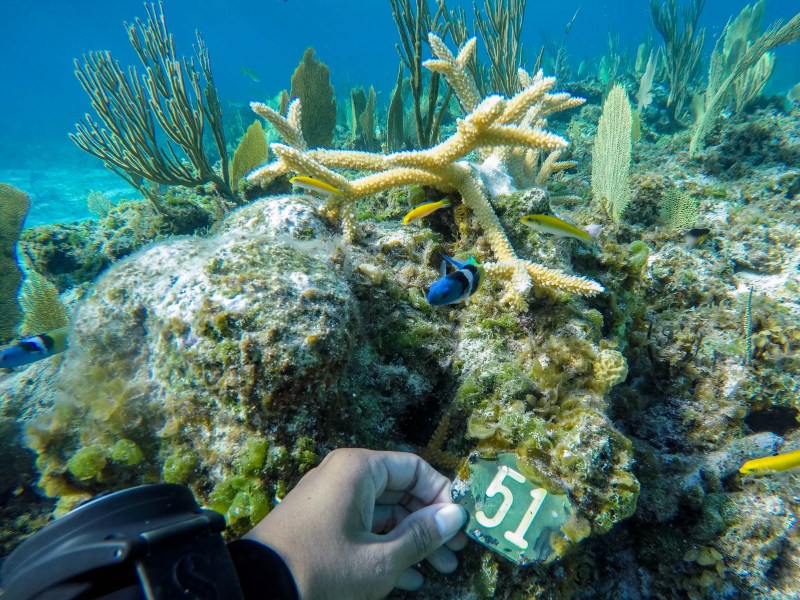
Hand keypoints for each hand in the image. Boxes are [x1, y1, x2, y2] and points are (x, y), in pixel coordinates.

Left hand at [245, 449, 468, 598]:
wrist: (256, 591)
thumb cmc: (322, 570)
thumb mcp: (380, 559)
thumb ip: (422, 536)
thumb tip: (455, 516)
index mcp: (359, 470)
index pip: (415, 468)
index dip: (442, 496)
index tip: (459, 526)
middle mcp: (344, 476)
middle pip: (401, 491)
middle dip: (430, 524)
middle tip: (455, 554)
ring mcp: (331, 500)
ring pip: (384, 513)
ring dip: (412, 541)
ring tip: (440, 570)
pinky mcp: (321, 524)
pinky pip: (363, 527)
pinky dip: (386, 547)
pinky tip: (409, 577)